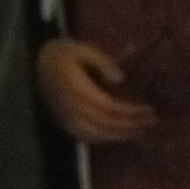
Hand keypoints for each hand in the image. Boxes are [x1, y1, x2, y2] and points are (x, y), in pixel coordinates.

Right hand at [36, 38, 153, 142]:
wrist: (38, 61)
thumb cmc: (65, 53)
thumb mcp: (85, 49)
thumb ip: (104, 63)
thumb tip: (120, 79)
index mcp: (78, 90)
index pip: (110, 108)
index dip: (131, 112)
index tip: (149, 110)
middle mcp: (71, 107)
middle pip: (105, 123)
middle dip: (130, 125)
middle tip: (151, 122)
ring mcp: (65, 116)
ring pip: (94, 133)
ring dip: (118, 136)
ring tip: (138, 132)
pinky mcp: (61, 119)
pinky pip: (81, 135)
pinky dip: (100, 139)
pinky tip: (116, 137)